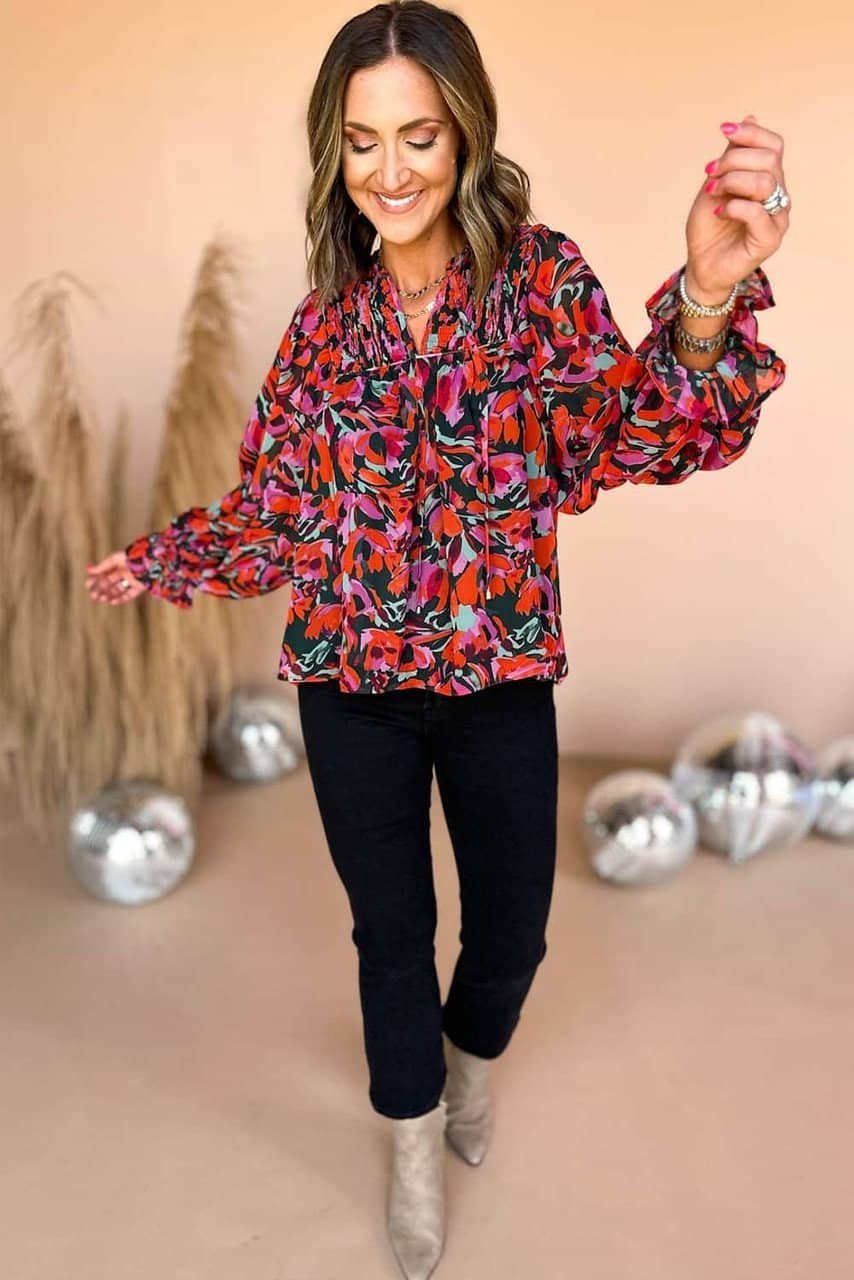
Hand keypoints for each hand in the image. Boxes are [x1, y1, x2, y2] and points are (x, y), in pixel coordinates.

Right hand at [85, 551, 146, 604]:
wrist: (149, 560)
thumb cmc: (131, 556)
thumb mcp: (114, 559)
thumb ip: (102, 566)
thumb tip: (88, 569)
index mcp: (116, 566)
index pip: (103, 575)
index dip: (95, 580)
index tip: (88, 584)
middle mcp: (123, 574)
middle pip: (109, 585)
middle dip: (101, 590)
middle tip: (94, 595)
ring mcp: (130, 581)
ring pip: (117, 591)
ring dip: (109, 595)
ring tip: (102, 598)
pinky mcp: (139, 587)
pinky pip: (129, 595)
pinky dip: (121, 599)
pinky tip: (113, 601)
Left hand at [684, 113, 790, 299]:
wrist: (701, 264)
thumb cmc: (709, 226)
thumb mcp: (716, 183)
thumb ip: (732, 156)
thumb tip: (749, 118)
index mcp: (769, 178)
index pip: (774, 145)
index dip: (751, 133)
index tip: (724, 130)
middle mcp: (779, 196)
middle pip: (769, 160)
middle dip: (733, 160)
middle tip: (709, 172)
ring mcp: (777, 219)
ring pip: (765, 182)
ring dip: (732, 181)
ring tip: (712, 192)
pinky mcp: (769, 241)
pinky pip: (758, 212)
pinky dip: (733, 206)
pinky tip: (718, 211)